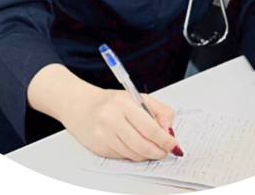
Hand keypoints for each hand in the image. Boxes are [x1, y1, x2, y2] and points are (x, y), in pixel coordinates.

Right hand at [62, 86, 182, 161]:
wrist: (80, 106)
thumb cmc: (111, 102)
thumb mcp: (136, 98)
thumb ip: (158, 111)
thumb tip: (169, 130)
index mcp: (123, 104)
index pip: (150, 128)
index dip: (165, 140)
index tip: (174, 145)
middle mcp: (111, 119)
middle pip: (142, 145)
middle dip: (158, 151)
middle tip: (166, 151)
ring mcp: (103, 135)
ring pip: (133, 154)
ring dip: (147, 155)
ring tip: (152, 149)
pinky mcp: (99, 148)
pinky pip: (123, 157)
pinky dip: (133, 155)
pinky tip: (135, 147)